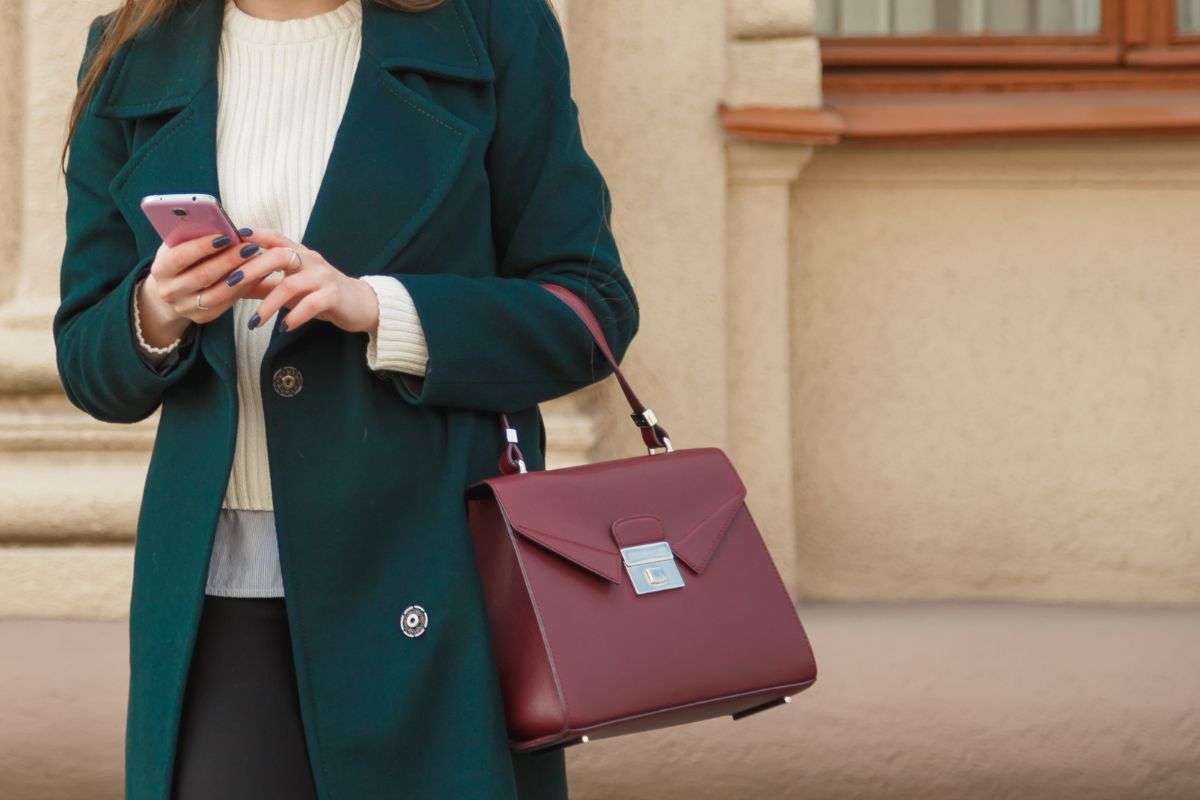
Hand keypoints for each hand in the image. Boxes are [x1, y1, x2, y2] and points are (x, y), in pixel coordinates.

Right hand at [137, 230, 274, 345]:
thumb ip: (192, 236)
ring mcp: (184, 308)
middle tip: (249, 247)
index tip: (225, 236)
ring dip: (240, 277)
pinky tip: (257, 275)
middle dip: (228, 260)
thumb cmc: (181, 258)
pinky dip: (243, 289)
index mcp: (160, 269)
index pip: (180, 257)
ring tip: (256, 261)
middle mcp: (169, 292)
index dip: (202, 246)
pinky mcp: (201, 318)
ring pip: (217, 294)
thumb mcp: (179, 245)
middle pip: (202, 276)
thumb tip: (219, 222)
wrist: (173, 288)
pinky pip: (226, 304)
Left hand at [233, 229, 379, 334]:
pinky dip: (296, 316)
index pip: (275, 238)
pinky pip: (311, 304)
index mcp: (299, 254)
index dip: (255, 235)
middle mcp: (310, 260)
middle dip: (253, 268)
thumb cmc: (321, 294)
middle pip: (279, 255)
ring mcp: (323, 277)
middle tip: (231, 282)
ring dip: (270, 304)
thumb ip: (266, 284)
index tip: (233, 237)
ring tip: (255, 322)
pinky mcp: (334, 295)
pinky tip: (284, 327)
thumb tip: (232, 286)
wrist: (360, 305)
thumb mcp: (292, 287)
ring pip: (291, 284)